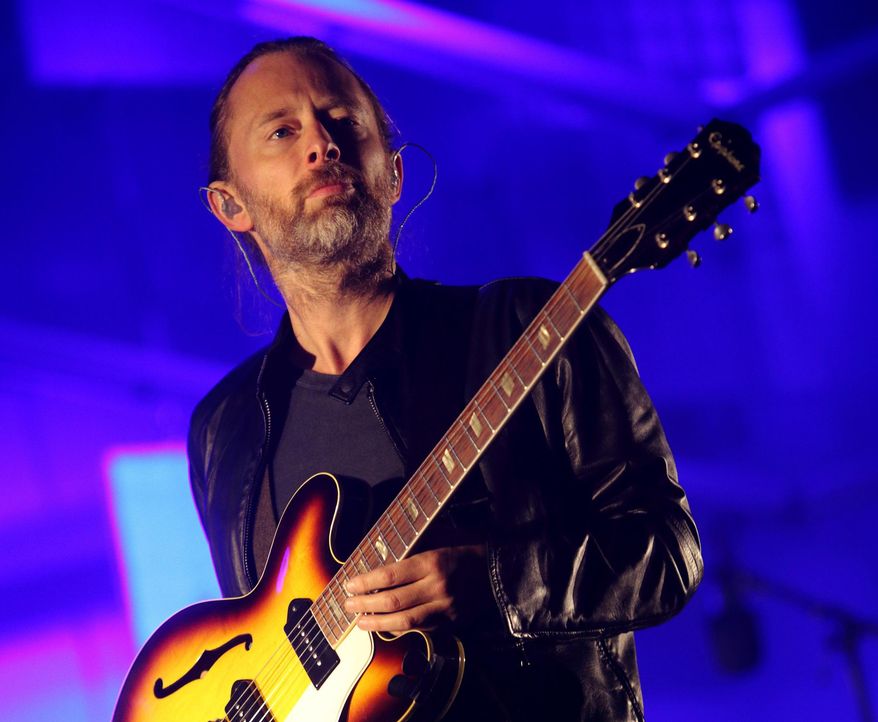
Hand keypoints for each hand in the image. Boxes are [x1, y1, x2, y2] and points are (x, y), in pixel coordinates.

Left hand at [343, 544, 492, 633]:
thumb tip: (381, 551)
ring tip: (360, 622)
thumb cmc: (468, 546)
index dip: (365, 583)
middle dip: (365, 605)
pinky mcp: (451, 621)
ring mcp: (445, 607)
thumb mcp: (441, 535)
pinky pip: (420, 629)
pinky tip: (386, 627)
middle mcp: (437, 587)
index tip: (349, 585)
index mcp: (432, 562)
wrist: (500, 569)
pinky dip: (400, 629)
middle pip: (393, 602)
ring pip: (405, 622)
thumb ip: (413, 544)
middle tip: (347, 605)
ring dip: (378, 624)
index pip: (390, 576)